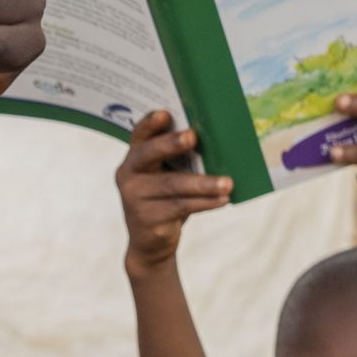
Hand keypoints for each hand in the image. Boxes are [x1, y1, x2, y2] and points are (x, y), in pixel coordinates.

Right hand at [115, 111, 231, 277]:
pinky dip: (204, 203)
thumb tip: (217, 142)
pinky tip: (222, 199)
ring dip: (203, 183)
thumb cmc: (165, 199)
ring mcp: (134, 197)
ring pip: (172, 185)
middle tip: (193, 137)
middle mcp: (128, 174)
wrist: (150, 243)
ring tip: (227, 183)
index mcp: (134, 158)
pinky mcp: (146, 219)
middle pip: (149, 154)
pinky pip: (180, 207)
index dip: (150, 123)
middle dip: (171, 144)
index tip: (166, 113)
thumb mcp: (168, 176)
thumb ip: (179, 160)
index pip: (139, 135)